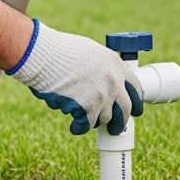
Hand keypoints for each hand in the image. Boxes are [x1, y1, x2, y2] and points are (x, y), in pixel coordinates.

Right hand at [6, 20, 143, 134]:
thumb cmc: (60, 51)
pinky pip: (86, 125)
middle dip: (119, 122)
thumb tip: (103, 81)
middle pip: (125, 109)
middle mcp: (113, 80)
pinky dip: (79, 128)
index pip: (135, 87)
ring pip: (103, 118)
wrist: (44, 55)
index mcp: (115, 64)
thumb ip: (102, 67)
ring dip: (94, 121)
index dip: (135, 101)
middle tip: (114, 128)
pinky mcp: (87, 108)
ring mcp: (101, 95)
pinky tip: (74, 127)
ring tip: (82, 118)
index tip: (134, 109)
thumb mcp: (90, 52)